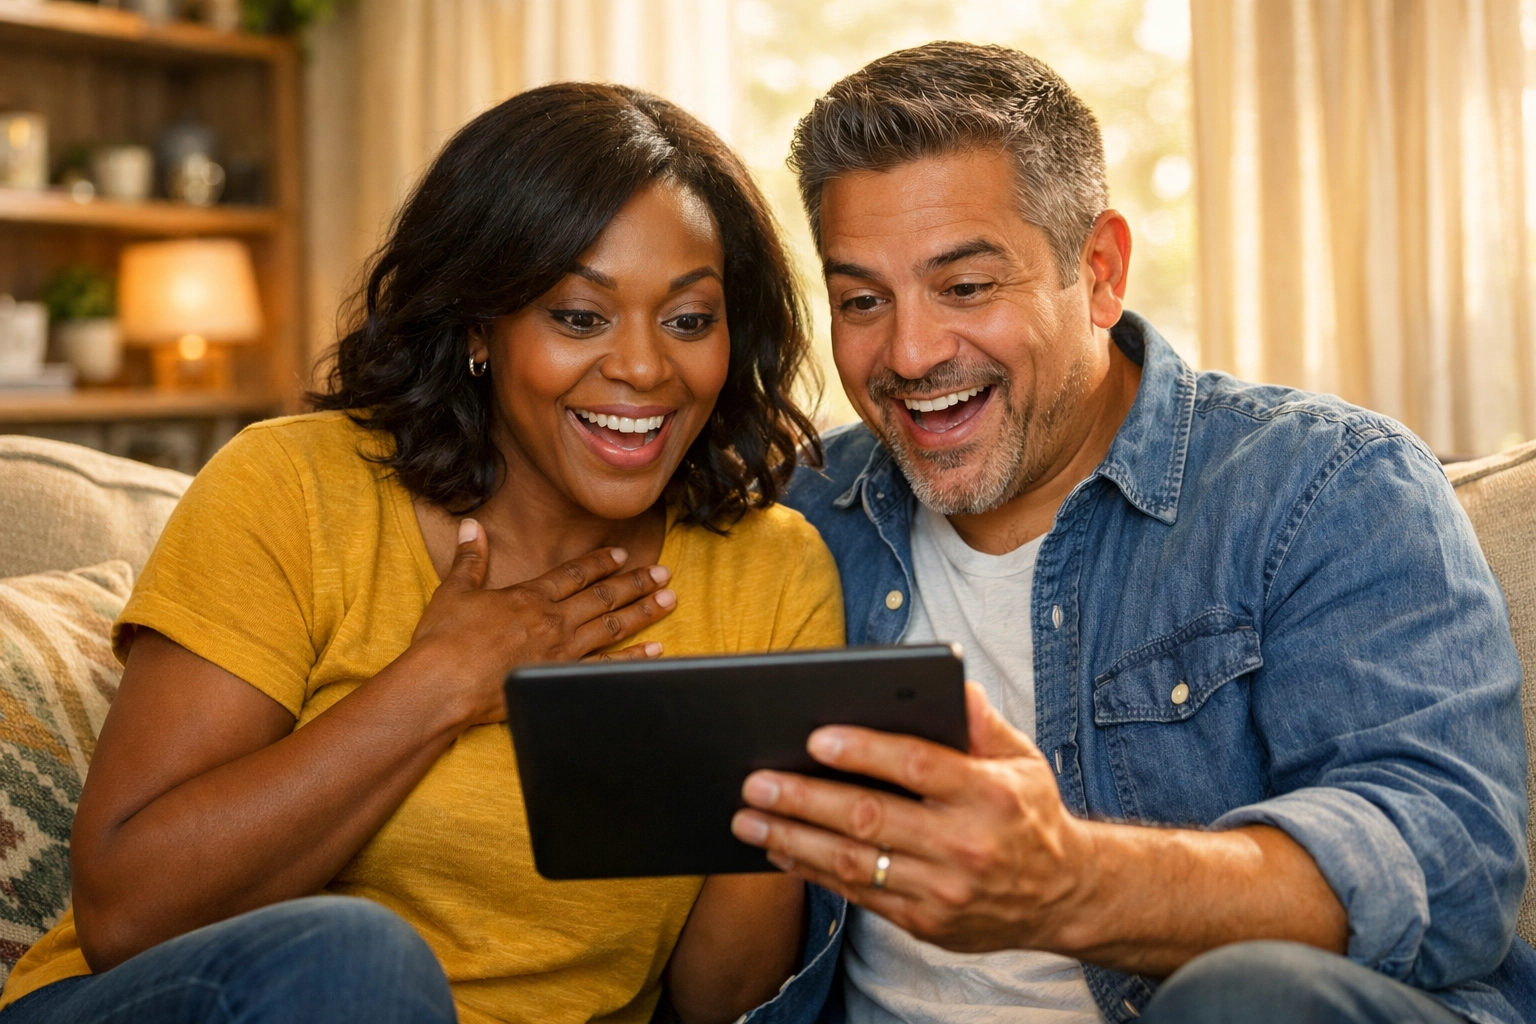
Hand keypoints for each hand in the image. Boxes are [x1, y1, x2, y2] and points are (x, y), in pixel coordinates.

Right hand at [410, 518, 676, 726]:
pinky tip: (655, 650)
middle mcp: (552, 620)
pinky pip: (606, 666)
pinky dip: (633, 658)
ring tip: (669, 601)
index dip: (601, 562)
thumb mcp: (454, 591)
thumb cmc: (443, 642)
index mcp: (529, 597)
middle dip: (636, 583)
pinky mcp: (561, 678)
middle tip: (663, 574)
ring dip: (644, 612)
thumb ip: (470, 558)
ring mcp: (562, 651)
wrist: (442, 685)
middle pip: (603, 596)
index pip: (574, 574)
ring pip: (612, 625)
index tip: (623, 554)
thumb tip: (471, 526)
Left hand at [729, 682, 1093, 954]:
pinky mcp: (927, 922)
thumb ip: (980, 721)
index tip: (816, 738)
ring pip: (855, 863)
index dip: (864, 751)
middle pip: (871, 818)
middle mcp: (965, 846)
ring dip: (793, 840)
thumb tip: (947, 681)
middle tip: (756, 782)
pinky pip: (860, 895)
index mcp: (988, 795)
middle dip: (805, 799)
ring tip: (748, 819)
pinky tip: (780, 851)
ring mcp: (944, 891)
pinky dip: (814, 872)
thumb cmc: (1030, 813)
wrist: (1064, 896)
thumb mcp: (1021, 758)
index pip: (917, 767)